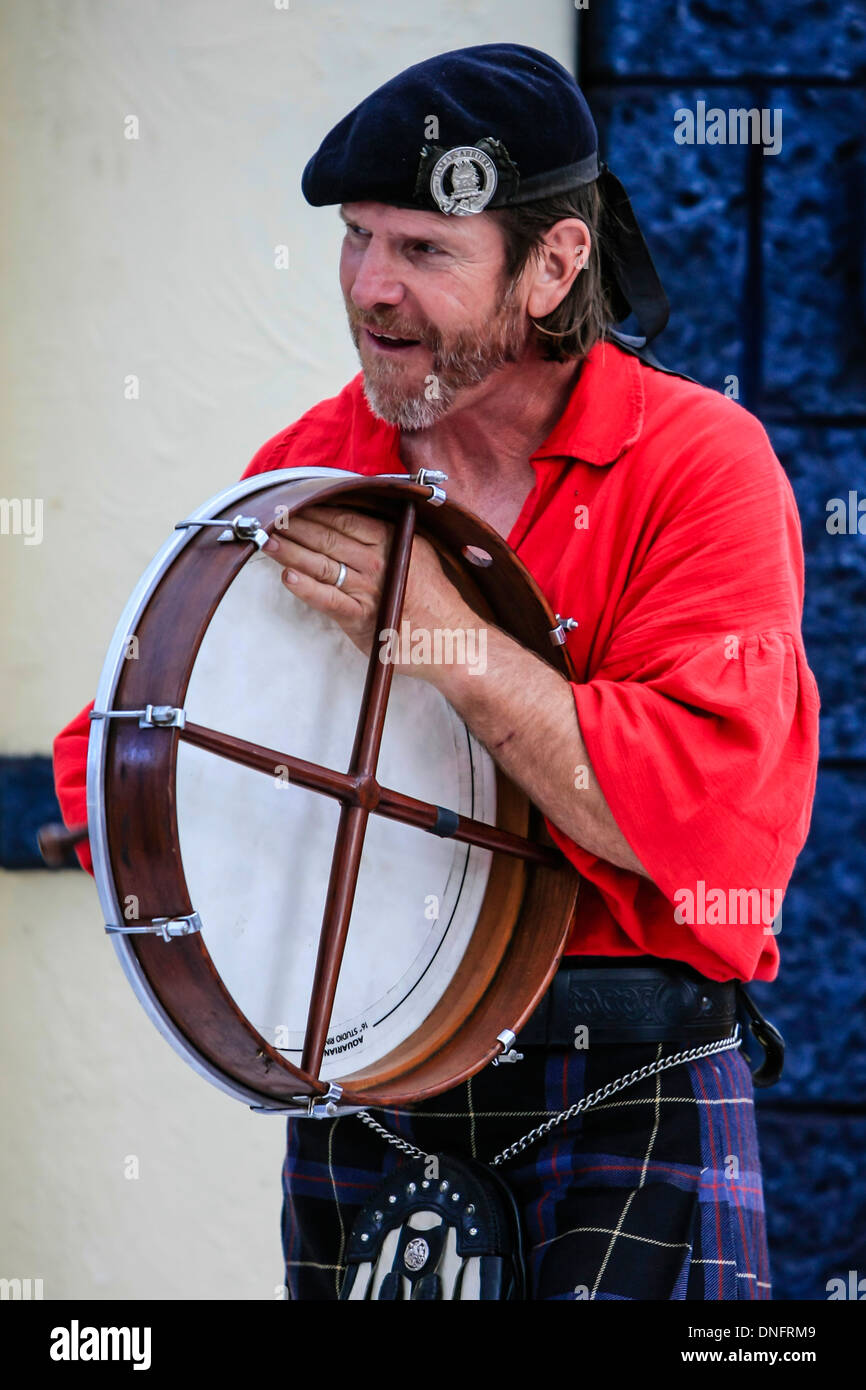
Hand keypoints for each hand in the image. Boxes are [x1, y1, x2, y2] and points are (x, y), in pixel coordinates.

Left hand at [262, 504, 476, 681]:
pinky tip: (288, 578)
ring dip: (291, 552)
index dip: (314, 510)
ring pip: (322, 564)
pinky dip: (308, 589)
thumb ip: (388, 539)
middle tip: (266, 517)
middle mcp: (379, 561)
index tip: (290, 502)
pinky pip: (330, 600)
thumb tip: (355, 523)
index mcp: (392, 541)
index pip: (344, 519)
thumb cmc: (435, 601)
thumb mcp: (417, 555)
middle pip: (327, 537)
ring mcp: (370, 590)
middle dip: (294, 526)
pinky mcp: (363, 619)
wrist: (454, 642)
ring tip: (267, 541)